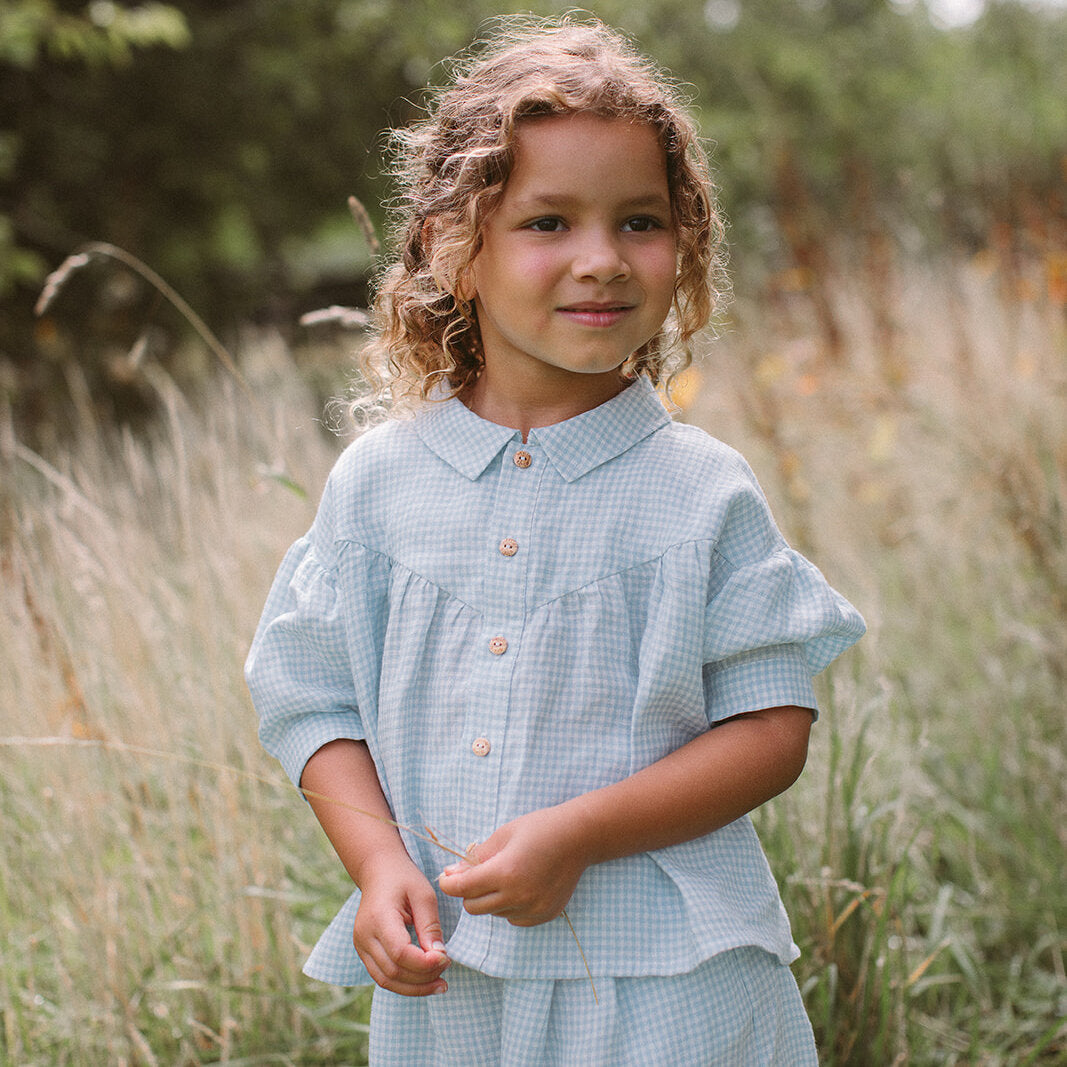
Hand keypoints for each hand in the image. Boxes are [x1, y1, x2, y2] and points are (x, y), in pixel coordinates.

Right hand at [353, 855, 449, 995]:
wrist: (378, 870)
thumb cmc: (403, 878)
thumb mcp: (424, 894)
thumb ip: (430, 926)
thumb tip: (439, 956)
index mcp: (378, 917)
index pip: (400, 952)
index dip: (424, 963)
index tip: (447, 958)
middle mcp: (364, 935)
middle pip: (393, 971)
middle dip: (423, 977)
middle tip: (447, 966)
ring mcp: (360, 946)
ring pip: (386, 980)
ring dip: (415, 988)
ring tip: (440, 983)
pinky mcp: (364, 952)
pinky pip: (383, 976)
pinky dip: (404, 984)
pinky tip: (425, 981)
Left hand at [437, 806, 587, 926]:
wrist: (579, 837)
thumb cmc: (539, 828)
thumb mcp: (503, 834)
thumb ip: (476, 857)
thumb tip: (451, 873)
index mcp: (505, 872)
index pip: (462, 888)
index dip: (449, 883)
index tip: (446, 877)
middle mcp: (518, 896)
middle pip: (473, 907)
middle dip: (468, 891)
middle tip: (476, 874)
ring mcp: (532, 909)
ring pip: (493, 913)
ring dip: (490, 899)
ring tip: (505, 876)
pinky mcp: (544, 915)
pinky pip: (513, 918)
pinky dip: (509, 906)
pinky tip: (521, 886)